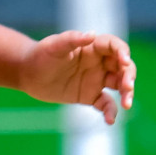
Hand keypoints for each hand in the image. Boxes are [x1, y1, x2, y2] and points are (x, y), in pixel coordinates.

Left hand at [17, 31, 135, 123]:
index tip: (124, 61)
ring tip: (126, 104)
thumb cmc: (40, 55)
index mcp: (92, 47)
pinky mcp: (90, 96)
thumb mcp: (53, 46)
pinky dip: (111, 112)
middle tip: (126, 87)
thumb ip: (71, 39)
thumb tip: (91, 34)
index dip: (123, 52)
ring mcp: (96, 80)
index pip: (114, 46)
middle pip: (123, 68)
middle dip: (129, 76)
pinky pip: (106, 104)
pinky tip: (110, 120)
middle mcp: (98, 63)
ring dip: (127, 93)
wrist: (26, 73)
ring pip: (120, 86)